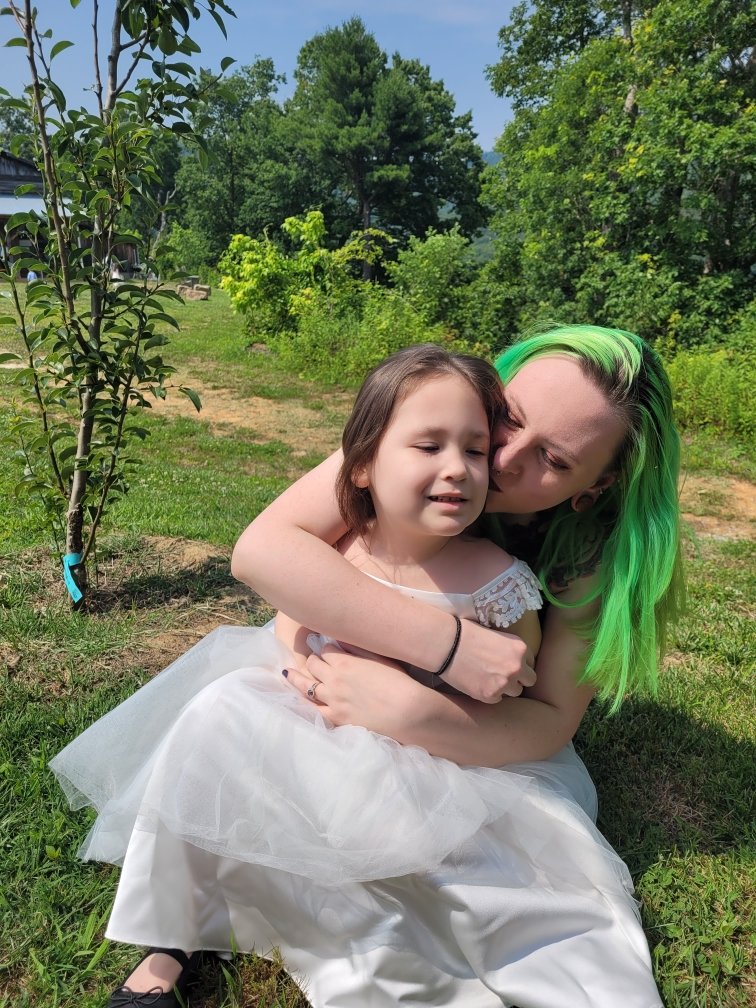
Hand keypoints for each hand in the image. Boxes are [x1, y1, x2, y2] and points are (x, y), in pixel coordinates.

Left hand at [283, 645, 423, 736]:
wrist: (406, 711)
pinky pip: (314, 710)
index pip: (326, 649)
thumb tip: (340, 637)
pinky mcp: (336, 718)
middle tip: (311, 656)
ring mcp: (332, 700)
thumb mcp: (380, 657)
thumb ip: (358, 647)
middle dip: (312, 659)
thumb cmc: (398, 681)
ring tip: (290, 673)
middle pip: (313, 664)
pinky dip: (304, 703)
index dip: (325, 647)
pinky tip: (296, 699)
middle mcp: (333, 679)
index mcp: (344, 661)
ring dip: (298, 678)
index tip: (323, 644)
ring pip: (306, 686)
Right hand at [439, 620, 535, 702]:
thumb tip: (516, 660)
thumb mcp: (497, 635)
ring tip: (489, 678)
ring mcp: (504, 683)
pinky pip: (498, 699)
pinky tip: (478, 682)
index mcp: (520, 648)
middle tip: (503, 674)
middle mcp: (516, 667)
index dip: (519, 663)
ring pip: (515, 692)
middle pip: (529, 680)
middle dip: (518, 678)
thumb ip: (510, 649)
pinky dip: (490, 693)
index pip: (531, 662)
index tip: (507, 663)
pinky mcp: (490, 695)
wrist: (446, 644)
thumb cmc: (467, 633)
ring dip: (506, 687)